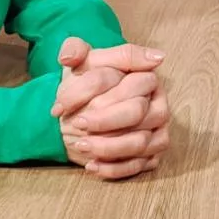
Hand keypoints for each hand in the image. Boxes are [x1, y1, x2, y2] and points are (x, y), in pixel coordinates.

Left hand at [51, 37, 170, 180]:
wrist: (85, 109)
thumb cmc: (88, 84)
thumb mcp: (81, 63)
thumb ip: (73, 50)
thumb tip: (70, 55)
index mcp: (147, 77)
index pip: (129, 82)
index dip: (93, 92)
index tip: (60, 105)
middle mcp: (158, 104)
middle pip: (137, 112)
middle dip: (104, 120)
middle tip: (76, 124)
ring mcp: (158, 132)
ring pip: (139, 142)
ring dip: (108, 147)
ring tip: (80, 145)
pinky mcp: (151, 156)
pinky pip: (138, 166)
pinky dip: (114, 169)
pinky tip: (91, 166)